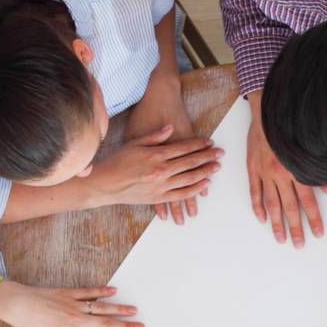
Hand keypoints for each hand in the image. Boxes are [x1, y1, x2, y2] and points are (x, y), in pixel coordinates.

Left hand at [0, 280, 142, 326]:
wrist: (16, 303)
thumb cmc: (27, 323)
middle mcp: (75, 319)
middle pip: (105, 323)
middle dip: (124, 326)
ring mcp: (73, 305)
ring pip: (101, 307)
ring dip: (119, 309)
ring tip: (134, 310)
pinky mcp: (68, 293)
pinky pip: (88, 292)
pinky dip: (101, 291)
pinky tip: (114, 291)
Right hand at [125, 86, 209, 225]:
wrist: (106, 182)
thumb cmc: (118, 160)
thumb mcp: (135, 141)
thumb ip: (154, 136)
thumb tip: (170, 128)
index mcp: (156, 154)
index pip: (184, 148)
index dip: (199, 144)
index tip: (210, 142)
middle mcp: (161, 170)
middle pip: (190, 162)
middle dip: (207, 157)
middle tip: (220, 154)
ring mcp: (160, 185)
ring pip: (189, 179)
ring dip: (205, 173)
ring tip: (216, 168)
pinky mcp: (158, 197)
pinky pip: (180, 194)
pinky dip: (194, 190)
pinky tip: (204, 186)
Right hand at [247, 92, 326, 248]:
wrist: (268, 110)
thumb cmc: (289, 126)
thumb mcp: (307, 146)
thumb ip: (317, 169)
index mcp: (296, 170)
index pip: (308, 201)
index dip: (313, 218)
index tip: (318, 233)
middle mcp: (281, 174)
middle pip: (289, 207)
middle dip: (295, 228)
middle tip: (299, 245)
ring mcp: (265, 173)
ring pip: (272, 204)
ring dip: (276, 223)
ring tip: (280, 238)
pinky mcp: (253, 168)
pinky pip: (255, 191)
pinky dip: (258, 206)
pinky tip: (262, 219)